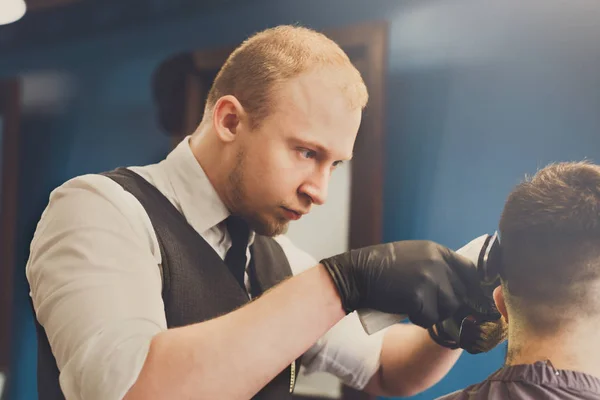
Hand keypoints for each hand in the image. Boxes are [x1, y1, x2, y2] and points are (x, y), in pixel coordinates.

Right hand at [320, 241, 478, 327]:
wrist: (357, 274)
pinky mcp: (418, 297)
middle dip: (446, 303)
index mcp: (437, 251)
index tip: (461, 297)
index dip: (469, 287)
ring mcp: (428, 279)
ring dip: (433, 312)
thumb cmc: (382, 268)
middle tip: (426, 303)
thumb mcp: (414, 256)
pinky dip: (418, 319)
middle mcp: (437, 262)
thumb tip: (460, 287)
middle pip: (461, 293)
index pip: (471, 271)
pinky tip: (404, 310)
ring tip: (414, 305)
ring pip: (449, 308)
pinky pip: (430, 319)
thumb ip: (436, 265)